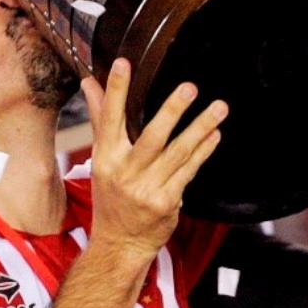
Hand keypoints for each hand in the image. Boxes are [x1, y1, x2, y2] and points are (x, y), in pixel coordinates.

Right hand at [81, 58, 226, 264]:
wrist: (120, 244)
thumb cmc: (111, 196)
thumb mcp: (100, 158)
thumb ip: (99, 118)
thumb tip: (89, 82)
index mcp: (106, 156)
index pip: (109, 117)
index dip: (115, 90)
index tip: (123, 63)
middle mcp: (126, 171)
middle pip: (152, 135)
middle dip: (172, 110)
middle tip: (189, 87)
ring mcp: (148, 188)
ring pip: (178, 152)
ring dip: (200, 127)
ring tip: (218, 107)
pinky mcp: (168, 202)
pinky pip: (189, 171)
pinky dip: (203, 151)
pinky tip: (215, 135)